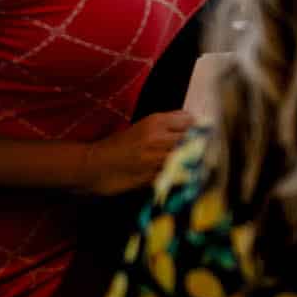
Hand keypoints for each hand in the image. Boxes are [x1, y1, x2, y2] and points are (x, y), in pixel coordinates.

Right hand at [80, 112, 195, 195]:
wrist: (94, 165)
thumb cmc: (118, 145)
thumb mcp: (143, 127)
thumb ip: (167, 125)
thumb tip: (191, 124)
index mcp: (156, 121)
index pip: (190, 120)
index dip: (197, 127)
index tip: (201, 133)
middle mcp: (158, 138)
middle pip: (193, 139)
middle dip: (199, 144)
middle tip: (202, 150)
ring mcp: (156, 158)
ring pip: (187, 157)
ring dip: (192, 160)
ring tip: (194, 163)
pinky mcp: (153, 176)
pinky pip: (176, 174)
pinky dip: (181, 174)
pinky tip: (182, 175)